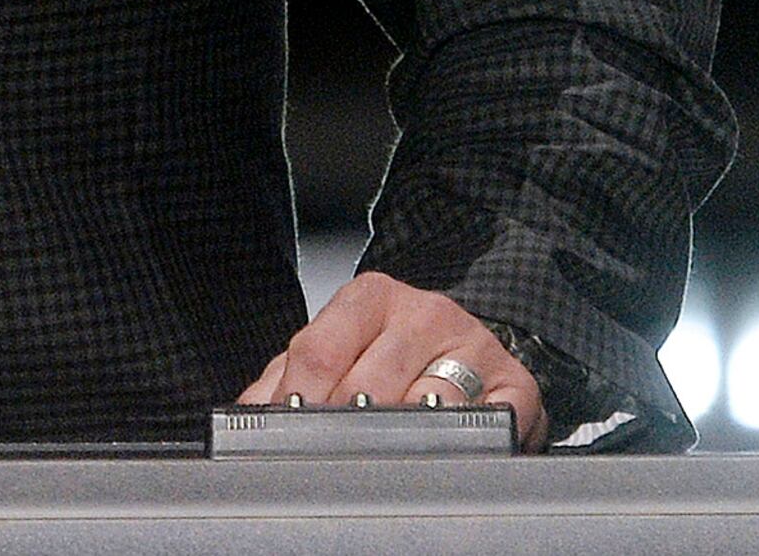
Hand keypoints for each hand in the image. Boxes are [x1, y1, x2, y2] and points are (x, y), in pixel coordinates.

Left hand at [236, 272, 544, 450]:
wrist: (469, 346)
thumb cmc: (393, 352)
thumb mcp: (334, 352)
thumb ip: (283, 378)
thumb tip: (244, 417)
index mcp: (370, 298)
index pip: (321, 351)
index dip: (298, 402)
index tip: (290, 432)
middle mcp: (424, 312)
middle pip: (368, 387)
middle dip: (343, 431)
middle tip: (332, 457)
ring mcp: (473, 345)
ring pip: (424, 408)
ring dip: (399, 443)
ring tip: (383, 461)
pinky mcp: (515, 384)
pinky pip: (483, 424)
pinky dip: (461, 446)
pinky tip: (443, 453)